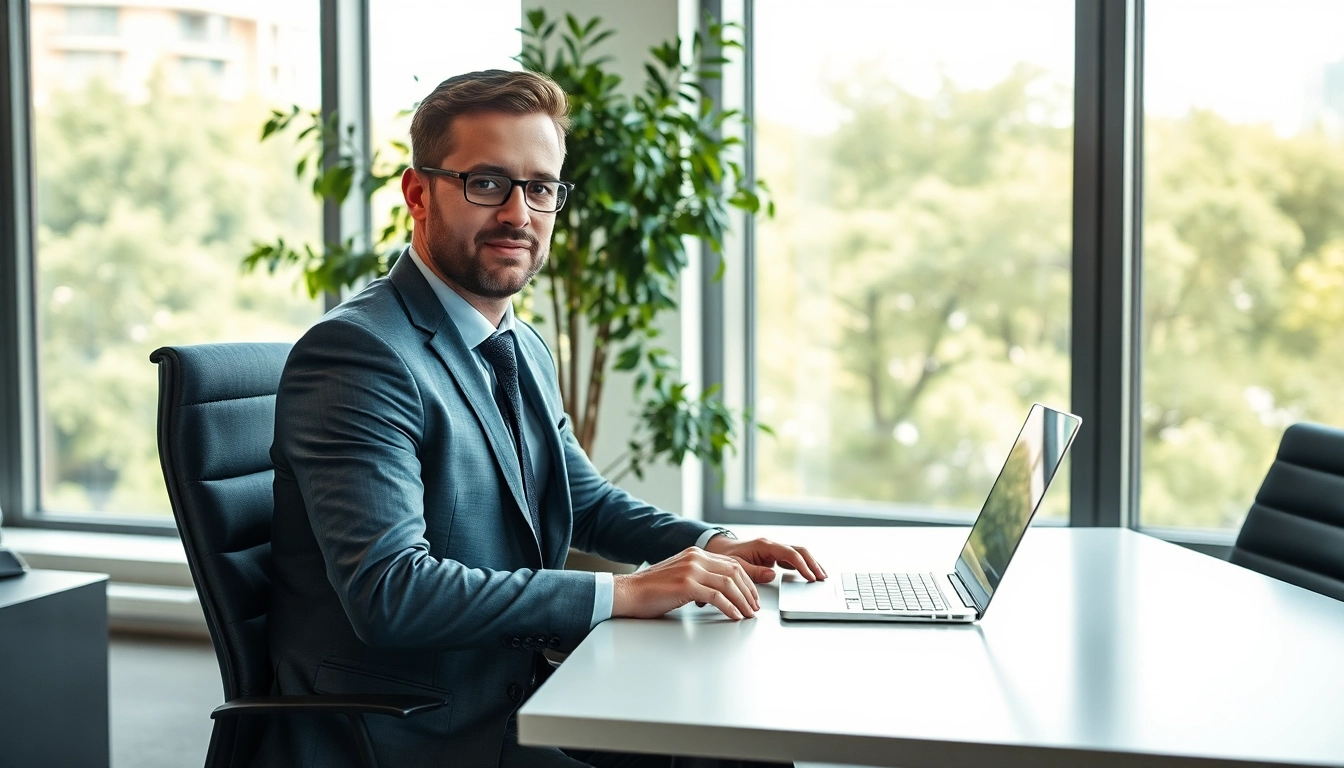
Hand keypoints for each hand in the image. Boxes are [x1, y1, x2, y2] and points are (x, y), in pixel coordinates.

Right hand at [612, 547, 760, 620]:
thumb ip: (699, 576)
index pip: (731, 563)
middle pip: (734, 571)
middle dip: (749, 591)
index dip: (747, 580)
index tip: (752, 595)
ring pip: (728, 583)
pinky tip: (734, 615)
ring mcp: (691, 569)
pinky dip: (729, 607)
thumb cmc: (651, 589)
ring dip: (742, 601)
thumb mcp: (680, 576)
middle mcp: (695, 557)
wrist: (629, 592)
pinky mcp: (686, 584)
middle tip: (754, 607)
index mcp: (695, 553)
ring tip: (747, 614)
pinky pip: (717, 596)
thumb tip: (721, 590)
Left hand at [705, 535, 826, 583]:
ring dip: (810, 564)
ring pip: (797, 554)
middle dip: (812, 563)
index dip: (802, 565)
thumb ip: (753, 571)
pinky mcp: (773, 557)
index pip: (789, 554)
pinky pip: (791, 559)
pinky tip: (809, 574)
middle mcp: (771, 546)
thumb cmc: (725, 556)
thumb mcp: (736, 565)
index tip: (810, 576)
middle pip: (798, 551)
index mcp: (764, 545)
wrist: (719, 550)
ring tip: (821, 576)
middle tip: (822, 577)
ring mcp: (773, 550)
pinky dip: (802, 566)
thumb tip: (772, 574)